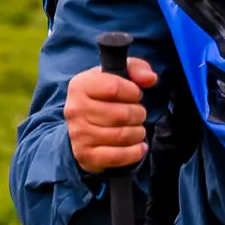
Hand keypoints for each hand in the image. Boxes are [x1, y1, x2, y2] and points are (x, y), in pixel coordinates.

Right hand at [65, 57, 158, 172]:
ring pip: (122, 136)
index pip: (114, 88)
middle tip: (138, 114)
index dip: (133, 92)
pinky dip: (135, 152)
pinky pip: (118, 156)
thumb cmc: (104, 96)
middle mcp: (75, 109)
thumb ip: (137, 68)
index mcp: (80, 85)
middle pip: (121, 114)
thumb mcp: (118, 74)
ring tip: (138, 128)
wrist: (83, 126)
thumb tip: (150, 78)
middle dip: (138, 114)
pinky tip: (139, 146)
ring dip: (138, 132)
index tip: (135, 94)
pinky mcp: (86, 156)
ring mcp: (79, 134)